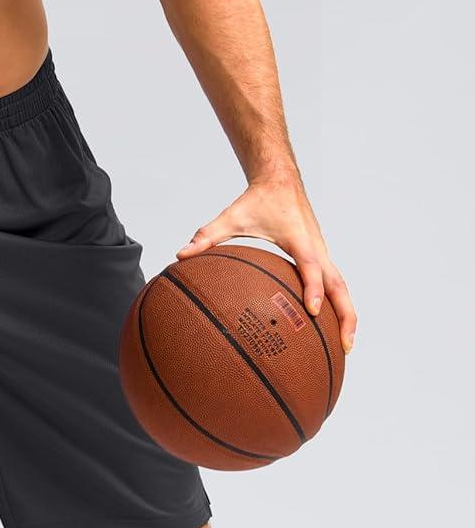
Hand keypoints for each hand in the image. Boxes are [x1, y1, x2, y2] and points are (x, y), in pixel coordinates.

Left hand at [175, 174, 356, 352]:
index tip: (312, 311)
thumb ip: (206, 236)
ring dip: (347, 314)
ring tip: (344, 346)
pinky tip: (330, 328)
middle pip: (339, 285)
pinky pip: (335, 283)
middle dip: (345, 314)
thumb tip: (180, 255)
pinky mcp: (321, 257)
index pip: (310, 267)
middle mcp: (316, 248)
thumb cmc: (257, 200)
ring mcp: (322, 253)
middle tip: (344, 346)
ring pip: (341, 287)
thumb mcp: (230, 217)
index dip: (313, 288)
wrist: (281, 181)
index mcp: (298, 239)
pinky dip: (338, 304)